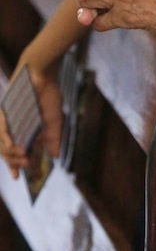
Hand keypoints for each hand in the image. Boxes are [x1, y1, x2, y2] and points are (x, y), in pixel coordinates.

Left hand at [0, 64, 62, 178]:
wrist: (43, 73)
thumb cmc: (48, 94)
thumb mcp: (54, 120)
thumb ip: (53, 138)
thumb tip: (55, 156)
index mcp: (25, 130)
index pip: (16, 151)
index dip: (15, 165)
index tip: (18, 177)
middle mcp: (14, 127)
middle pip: (7, 150)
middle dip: (14, 161)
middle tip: (24, 165)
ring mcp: (9, 120)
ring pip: (2, 143)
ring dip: (10, 153)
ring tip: (22, 157)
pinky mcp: (5, 112)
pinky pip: (2, 129)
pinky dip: (6, 139)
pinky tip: (13, 145)